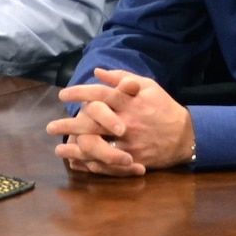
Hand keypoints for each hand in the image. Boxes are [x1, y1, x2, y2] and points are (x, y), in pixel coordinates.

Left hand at [46, 67, 193, 175]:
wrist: (185, 135)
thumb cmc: (163, 107)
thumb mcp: (148, 86)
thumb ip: (122, 78)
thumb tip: (98, 71)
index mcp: (128, 101)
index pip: (98, 94)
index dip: (78, 94)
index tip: (62, 95)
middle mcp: (125, 121)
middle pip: (90, 123)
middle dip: (68, 125)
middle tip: (50, 128)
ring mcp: (128, 143)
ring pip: (95, 147)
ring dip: (74, 149)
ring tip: (59, 149)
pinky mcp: (131, 160)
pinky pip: (106, 164)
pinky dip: (89, 164)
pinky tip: (76, 163)